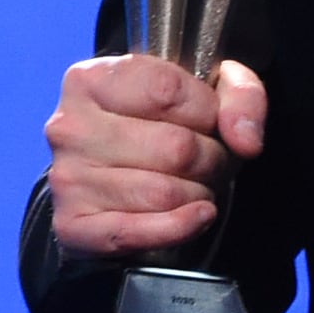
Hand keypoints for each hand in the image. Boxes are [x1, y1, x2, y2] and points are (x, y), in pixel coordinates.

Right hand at [42, 54, 266, 258]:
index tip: (210, 121)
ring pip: (164, 193)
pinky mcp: (74, 225)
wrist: (110, 181)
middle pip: (174, 147)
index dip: (207, 111)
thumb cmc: (158, 127)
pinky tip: (196, 216)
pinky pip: (138, 232)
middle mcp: (71, 127)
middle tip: (211, 161)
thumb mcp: (206, 91)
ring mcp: (68, 178)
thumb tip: (246, 139)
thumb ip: (240, 95)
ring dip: (199, 194)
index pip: (168, 91)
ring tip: (196, 185)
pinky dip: (180, 228)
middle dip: (212, 159)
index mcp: (91, 80)